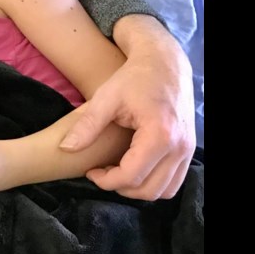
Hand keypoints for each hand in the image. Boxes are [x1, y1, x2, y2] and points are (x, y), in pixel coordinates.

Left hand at [59, 21, 195, 199]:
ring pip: (164, 191)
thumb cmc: (133, 78)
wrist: (164, 62)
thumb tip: (65, 149)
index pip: (131, 176)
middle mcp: (179, 146)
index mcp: (160, 134)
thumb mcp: (106, 98)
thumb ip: (87, 126)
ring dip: (138, 188)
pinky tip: (133, 166)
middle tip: (101, 173)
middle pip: (148, 190)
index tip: (90, 172)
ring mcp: (188, 149)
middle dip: (120, 187)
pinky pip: (173, 181)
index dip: (106, 180)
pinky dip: (153, 182)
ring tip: (116, 171)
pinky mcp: (188, 149)